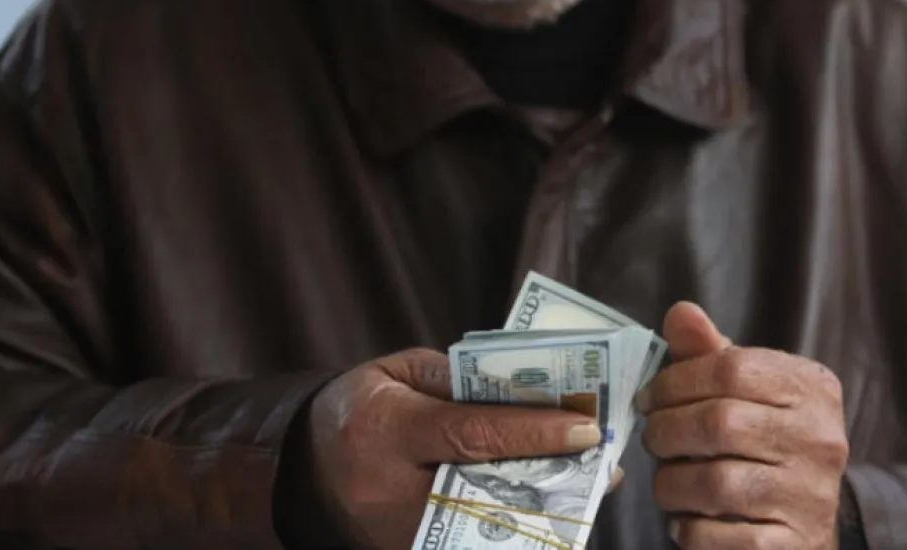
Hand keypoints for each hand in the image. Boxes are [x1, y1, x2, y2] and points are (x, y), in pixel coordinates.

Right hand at [306, 348, 614, 549]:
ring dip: (542, 507)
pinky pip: (471, 541)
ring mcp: (398, 535)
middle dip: (551, 475)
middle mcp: (389, 491)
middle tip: (603, 461)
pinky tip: (547, 508)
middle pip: (487, 488)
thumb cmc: (358, 408)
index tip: (587, 426)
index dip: (535, 431)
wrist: (304, 469)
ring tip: (585, 485)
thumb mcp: (398, 374)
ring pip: (485, 527)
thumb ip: (458, 380)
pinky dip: (513, 526)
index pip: (471, 434)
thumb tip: (528, 390)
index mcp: (385, 430)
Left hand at [639, 303, 848, 549]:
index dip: (675, 381)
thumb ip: (712, 354)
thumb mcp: (748, 392)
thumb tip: (680, 313)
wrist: (808, 523)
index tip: (648, 398)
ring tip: (667, 482)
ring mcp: (811, 495)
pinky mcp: (794, 544)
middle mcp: (821, 439)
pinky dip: (689, 529)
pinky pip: (718, 536)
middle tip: (651, 440)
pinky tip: (687, 520)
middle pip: (719, 423)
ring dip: (671, 484)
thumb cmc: (766, 444)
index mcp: (812, 388)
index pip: (731, 368)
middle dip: (666, 432)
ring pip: (714, 483)